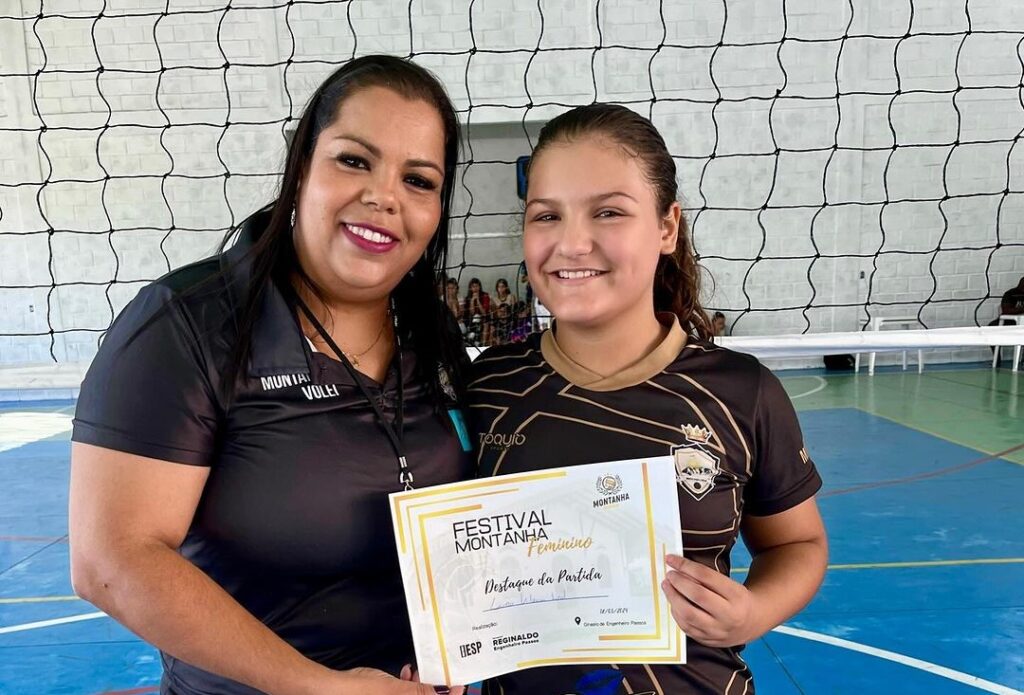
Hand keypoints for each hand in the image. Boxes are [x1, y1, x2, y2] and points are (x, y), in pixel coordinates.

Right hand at [328, 666, 463, 694]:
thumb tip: (445, 693)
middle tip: (440, 673)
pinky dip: (409, 684)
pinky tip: (405, 672)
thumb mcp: (396, 692)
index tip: (459, 684)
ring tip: (419, 671)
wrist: (333, 690)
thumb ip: (421, 693)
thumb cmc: (359, 694)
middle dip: (435, 689)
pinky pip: (404, 694)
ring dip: (421, 684)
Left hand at [662, 554, 758, 647]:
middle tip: (669, 574)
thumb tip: (678, 566)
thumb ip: (707, 577)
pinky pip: (686, 627)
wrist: (752, 623)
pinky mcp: (708, 641)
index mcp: (736, 595)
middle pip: (697, 595)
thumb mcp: (730, 583)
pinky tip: (673, 603)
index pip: (706, 576)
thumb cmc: (736, 598)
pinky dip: (676, 613)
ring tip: (667, 586)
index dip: (685, 566)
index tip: (671, 559)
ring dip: (673, 598)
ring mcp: (718, 631)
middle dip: (678, 582)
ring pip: (689, 614)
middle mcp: (729, 615)